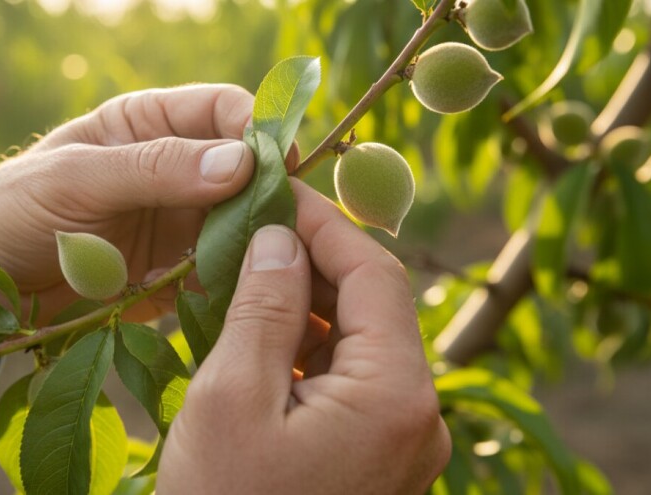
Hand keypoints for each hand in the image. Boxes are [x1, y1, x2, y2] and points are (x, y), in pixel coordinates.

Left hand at [0, 85, 261, 322]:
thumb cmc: (13, 209)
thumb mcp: (75, 178)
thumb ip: (153, 168)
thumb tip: (239, 161)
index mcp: (148, 126)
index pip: (222, 111)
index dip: (259, 130)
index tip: (282, 164)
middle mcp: (173, 171)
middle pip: (245, 172)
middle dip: (269, 195)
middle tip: (286, 227)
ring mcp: (178, 224)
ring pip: (242, 225)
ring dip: (257, 243)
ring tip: (267, 268)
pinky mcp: (176, 274)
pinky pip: (221, 275)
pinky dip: (235, 284)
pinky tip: (240, 298)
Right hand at [157, 180, 450, 493]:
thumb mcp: (232, 398)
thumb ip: (264, 307)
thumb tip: (279, 237)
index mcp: (398, 398)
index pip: (377, 274)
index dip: (326, 223)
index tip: (278, 189)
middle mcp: (418, 418)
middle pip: (373, 307)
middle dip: (312, 263)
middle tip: (249, 231)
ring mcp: (400, 443)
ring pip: (358, 344)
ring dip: (304, 307)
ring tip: (241, 279)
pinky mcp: (374, 458)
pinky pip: (347, 384)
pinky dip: (306, 352)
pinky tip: (257, 337)